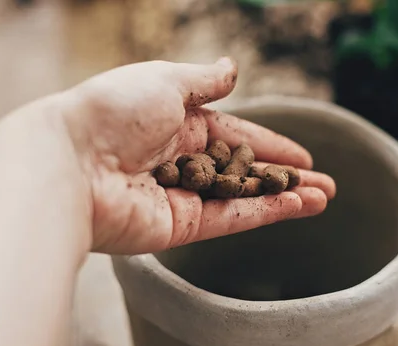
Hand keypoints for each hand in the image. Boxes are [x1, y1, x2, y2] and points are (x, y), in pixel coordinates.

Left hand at [59, 58, 334, 253]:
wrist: (70, 161)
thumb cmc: (112, 112)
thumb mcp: (165, 81)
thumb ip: (204, 82)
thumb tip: (232, 68)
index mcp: (178, 124)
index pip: (238, 136)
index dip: (272, 145)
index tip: (304, 155)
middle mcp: (183, 162)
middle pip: (247, 172)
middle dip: (287, 178)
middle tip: (326, 184)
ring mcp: (183, 196)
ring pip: (245, 197)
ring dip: (286, 198)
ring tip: (324, 198)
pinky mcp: (180, 227)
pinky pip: (232, 218)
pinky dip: (266, 212)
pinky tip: (299, 206)